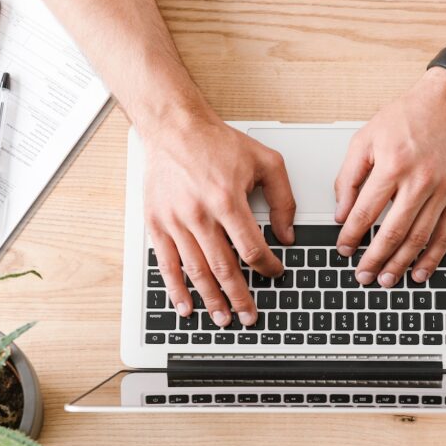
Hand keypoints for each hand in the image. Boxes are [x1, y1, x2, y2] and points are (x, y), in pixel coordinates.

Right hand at [143, 114, 294, 326]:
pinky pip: (166, 263)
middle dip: (240, 297)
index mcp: (227, 199)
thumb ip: (283, 198)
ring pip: (196, 270)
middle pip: (224, 267)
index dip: (267, 267)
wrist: (173, 127)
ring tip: (223, 318)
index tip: (275, 274)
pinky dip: (176, 289)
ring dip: (211, 299)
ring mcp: (175, 221)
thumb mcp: (265, 161)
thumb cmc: (217, 142)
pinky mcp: (157, 223)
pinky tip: (185, 306)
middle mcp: (199, 213)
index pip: (251, 248)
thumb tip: (287, 234)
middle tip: (250, 316)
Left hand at [334, 68, 445, 286]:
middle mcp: (419, 180)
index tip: (344, 250)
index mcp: (392, 165)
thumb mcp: (366, 137)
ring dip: (401, 264)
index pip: (365, 212)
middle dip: (374, 259)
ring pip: (419, 238)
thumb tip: (341, 213)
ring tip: (387, 279)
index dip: (351, 236)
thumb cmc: (408, 116)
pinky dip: (433, 257)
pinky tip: (420, 271)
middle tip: (362, 276)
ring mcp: (443, 189)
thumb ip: (349, 176)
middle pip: (392, 232)